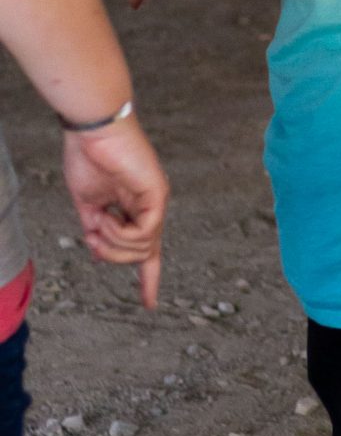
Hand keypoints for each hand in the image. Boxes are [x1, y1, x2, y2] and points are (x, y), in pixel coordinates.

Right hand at [61, 114, 167, 308]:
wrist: (92, 131)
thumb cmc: (89, 158)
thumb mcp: (87, 203)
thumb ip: (96, 228)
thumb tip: (100, 254)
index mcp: (135, 208)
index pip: (147, 249)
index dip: (148, 278)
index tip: (149, 304)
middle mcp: (151, 206)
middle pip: (145, 255)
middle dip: (116, 258)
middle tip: (94, 241)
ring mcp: (157, 200)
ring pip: (145, 247)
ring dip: (114, 243)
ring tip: (99, 222)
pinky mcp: (157, 194)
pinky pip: (146, 232)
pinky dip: (122, 233)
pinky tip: (108, 218)